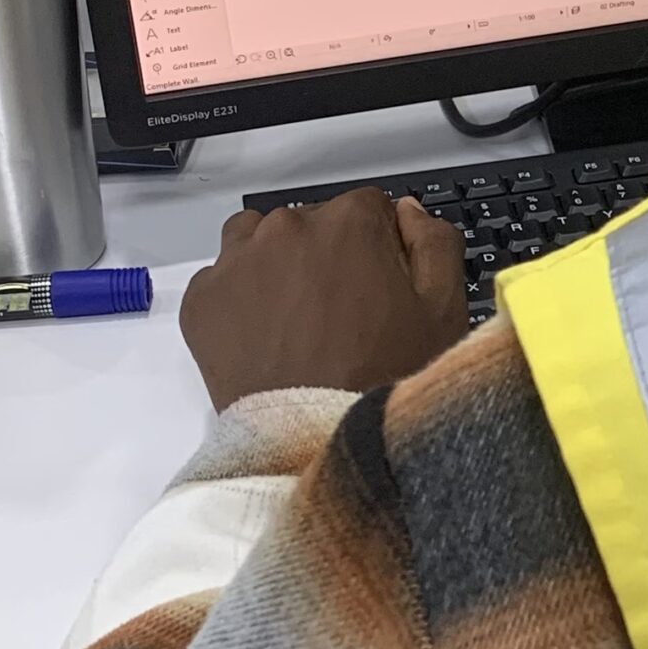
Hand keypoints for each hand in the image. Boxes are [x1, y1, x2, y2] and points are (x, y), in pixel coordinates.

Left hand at [180, 189, 468, 411]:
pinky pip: (222, 276)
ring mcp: (238, 261)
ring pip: (259, 237)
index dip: (379, 246)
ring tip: (296, 313)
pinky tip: (265, 332)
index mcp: (350, 222)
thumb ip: (435, 243)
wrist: (314, 439)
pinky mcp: (203, 299)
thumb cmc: (384, 376)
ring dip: (278, 262)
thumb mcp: (444, 309)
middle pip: (312, 221)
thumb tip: (408, 212)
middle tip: (341, 311)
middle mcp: (288, 227)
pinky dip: (241, 296)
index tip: (379, 285)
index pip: (369, 208)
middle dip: (328, 253)